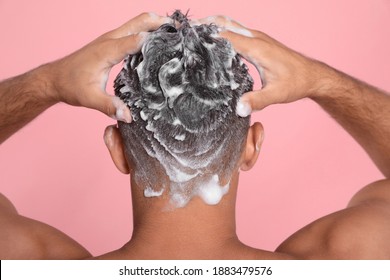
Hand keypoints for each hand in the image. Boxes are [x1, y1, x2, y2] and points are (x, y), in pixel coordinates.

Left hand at [45, 13, 171, 121]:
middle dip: (159, 21)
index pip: (134, 40)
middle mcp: (109, 40)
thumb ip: (109, 106)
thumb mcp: (89, 99)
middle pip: (138, 22)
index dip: (153, 39)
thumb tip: (127, 116)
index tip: (174, 38)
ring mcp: (110, 39)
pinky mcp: (110, 42)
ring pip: (136, 22)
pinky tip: (156, 38)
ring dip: (154, 22)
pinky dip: (146, 28)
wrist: (54, 78)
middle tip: (180, 27)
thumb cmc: (71, 86)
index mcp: (106, 51)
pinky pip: (132, 30)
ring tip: (174, 29)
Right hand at [201, 16, 325, 115]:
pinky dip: (223, 31)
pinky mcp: (259, 42)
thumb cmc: (296, 83)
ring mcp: (258, 38)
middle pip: (226, 23)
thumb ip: (257, 101)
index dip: (208, 37)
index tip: (190, 39)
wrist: (312, 76)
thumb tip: (239, 109)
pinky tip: (215, 41)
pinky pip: (237, 32)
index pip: (226, 36)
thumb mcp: (276, 94)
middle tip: (188, 29)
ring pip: (231, 25)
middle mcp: (256, 39)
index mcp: (257, 48)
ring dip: (214, 25)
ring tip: (195, 32)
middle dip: (207, 23)